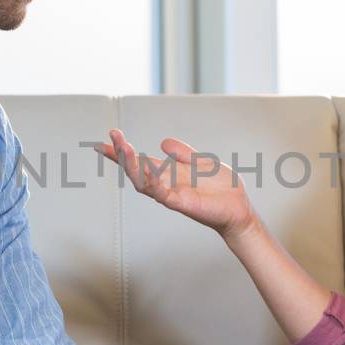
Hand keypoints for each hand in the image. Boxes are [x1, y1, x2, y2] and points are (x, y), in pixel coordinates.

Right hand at [93, 128, 257, 240]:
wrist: (238, 207)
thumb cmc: (221, 189)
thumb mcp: (200, 161)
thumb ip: (182, 152)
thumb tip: (163, 142)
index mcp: (168, 174)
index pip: (139, 162)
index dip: (121, 153)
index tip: (106, 140)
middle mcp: (165, 185)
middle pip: (135, 171)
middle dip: (121, 154)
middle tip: (114, 137)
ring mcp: (171, 195)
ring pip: (143, 183)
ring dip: (133, 166)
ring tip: (125, 149)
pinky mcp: (182, 204)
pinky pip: (163, 194)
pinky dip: (155, 182)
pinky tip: (150, 169)